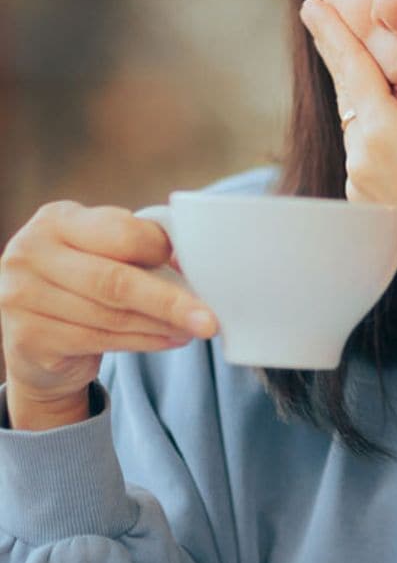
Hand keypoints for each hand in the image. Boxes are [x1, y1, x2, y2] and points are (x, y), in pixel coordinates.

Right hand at [0, 202, 217, 429]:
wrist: (37, 334)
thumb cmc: (85, 280)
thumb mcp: (103, 251)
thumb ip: (138, 245)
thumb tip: (194, 259)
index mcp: (57, 220)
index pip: (121, 233)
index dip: (161, 250)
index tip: (193, 266)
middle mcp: (30, 253)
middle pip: (115, 281)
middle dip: (170, 302)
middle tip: (209, 319)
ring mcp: (20, 296)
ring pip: (111, 315)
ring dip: (162, 325)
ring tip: (194, 328)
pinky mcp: (26, 337)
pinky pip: (99, 341)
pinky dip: (144, 342)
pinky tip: (170, 340)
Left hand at [300, 0, 396, 368]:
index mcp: (386, 138)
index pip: (353, 72)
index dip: (333, 34)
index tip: (311, 6)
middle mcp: (363, 162)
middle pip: (351, 96)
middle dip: (343, 59)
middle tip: (320, 20)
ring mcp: (363, 189)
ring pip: (361, 127)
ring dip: (369, 102)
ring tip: (384, 84)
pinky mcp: (372, 207)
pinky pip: (367, 155)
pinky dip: (377, 134)